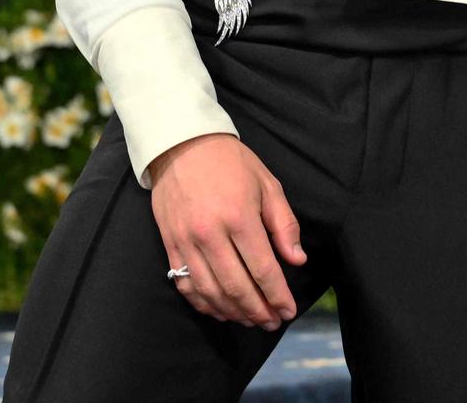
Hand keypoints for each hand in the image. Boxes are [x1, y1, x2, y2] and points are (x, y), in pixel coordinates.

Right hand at [147, 134, 305, 330]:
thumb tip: (296, 260)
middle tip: (272, 322)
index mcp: (239, 217)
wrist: (181, 144)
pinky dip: (204, 304)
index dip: (277, 295)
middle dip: (258, 310)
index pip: (263, 269)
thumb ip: (284, 224)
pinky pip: (186, 284)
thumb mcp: (267, 184)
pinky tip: (220, 310)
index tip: (288, 311)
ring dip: (233, 312)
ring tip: (250, 320)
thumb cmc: (231, 163)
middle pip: (237, 286)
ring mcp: (186, 241)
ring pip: (210, 291)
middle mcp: (211, 233)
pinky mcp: (169, 244)